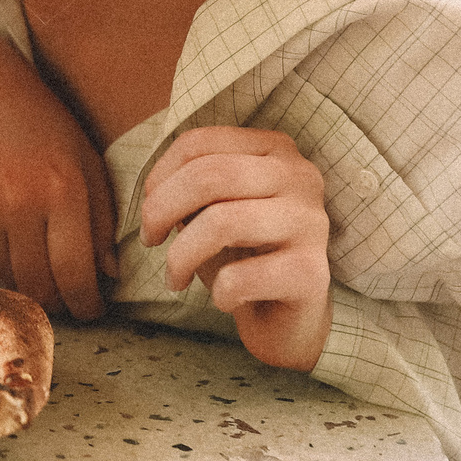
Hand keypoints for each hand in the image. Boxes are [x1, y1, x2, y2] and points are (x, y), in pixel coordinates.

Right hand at [0, 38, 115, 319]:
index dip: (86, 303)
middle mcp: (19, 202)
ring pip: (6, 274)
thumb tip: (106, 276)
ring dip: (25, 279)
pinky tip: (0, 227)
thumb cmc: (41, 125)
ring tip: (36, 264)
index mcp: (63, 188)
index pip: (76, 272)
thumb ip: (101, 220)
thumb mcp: (85, 162)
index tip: (92, 310)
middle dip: (57, 303)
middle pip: (38, 284)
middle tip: (66, 301)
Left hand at [139, 126, 330, 369]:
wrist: (288, 317)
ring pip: (222, 223)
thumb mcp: (212, 209)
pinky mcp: (311, 273)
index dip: (159, 177)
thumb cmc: (243, 255)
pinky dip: (219, 292)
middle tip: (149, 240)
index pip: (200, 143)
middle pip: (209, 175)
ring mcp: (311, 222)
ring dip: (181, 256)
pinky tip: (223, 299)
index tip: (149, 214)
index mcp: (274, 149)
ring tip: (175, 278)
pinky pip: (242, 276)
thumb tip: (154, 190)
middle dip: (161, 210)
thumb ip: (190, 187)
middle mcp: (300, 176)